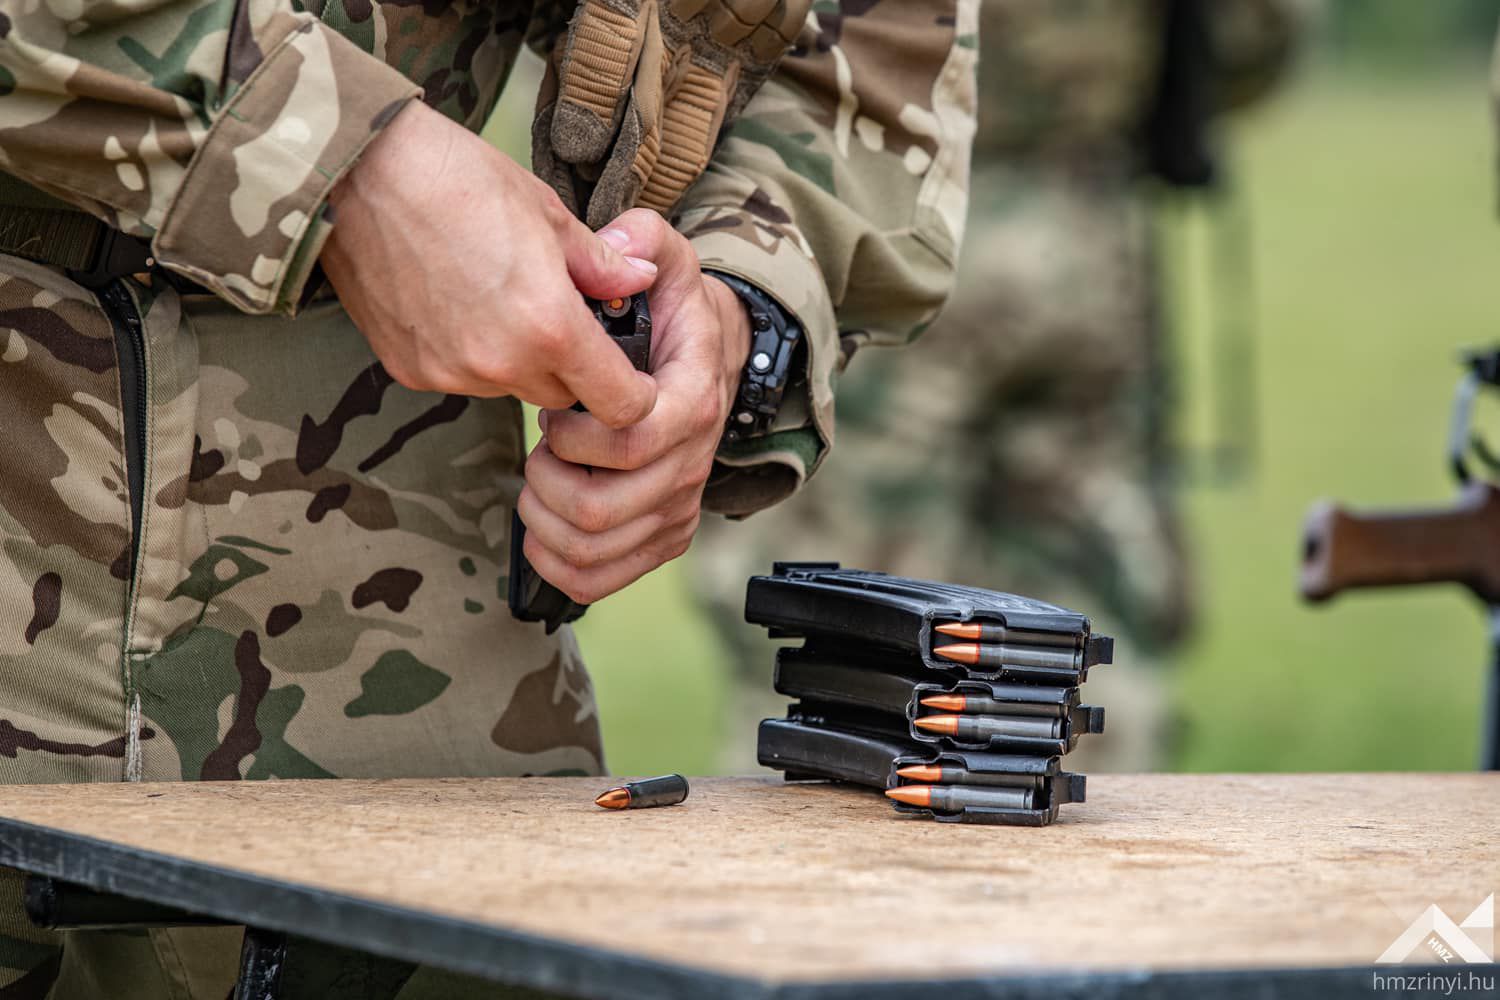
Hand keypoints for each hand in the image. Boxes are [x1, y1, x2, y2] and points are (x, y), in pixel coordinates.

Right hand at [321, 101, 658, 426]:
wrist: (356, 173)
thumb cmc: (457, 178)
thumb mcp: (548, 213)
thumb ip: (602, 264)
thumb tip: (642, 280)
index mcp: (551, 326)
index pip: (620, 405)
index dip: (633, 394)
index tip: (628, 373)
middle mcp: (502, 363)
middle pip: (563, 399)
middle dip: (572, 369)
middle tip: (560, 316)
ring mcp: (451, 372)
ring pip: (512, 388)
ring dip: (520, 361)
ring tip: (500, 299)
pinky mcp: (411, 370)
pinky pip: (463, 379)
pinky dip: (472, 355)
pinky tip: (457, 303)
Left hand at [516, 209, 752, 603]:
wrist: (709, 364)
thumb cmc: (673, 316)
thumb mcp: (669, 261)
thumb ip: (644, 241)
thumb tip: (618, 246)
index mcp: (691, 403)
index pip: (628, 443)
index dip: (573, 436)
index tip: (554, 412)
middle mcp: (691, 465)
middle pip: (600, 509)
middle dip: (546, 481)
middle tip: (540, 449)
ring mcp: (678, 508)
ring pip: (593, 548)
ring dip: (544, 520)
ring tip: (540, 480)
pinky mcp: (662, 537)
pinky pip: (600, 579)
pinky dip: (557, 565)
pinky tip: (542, 528)